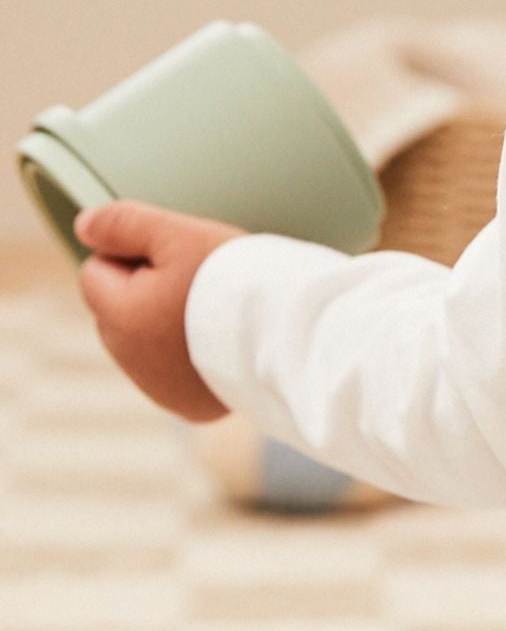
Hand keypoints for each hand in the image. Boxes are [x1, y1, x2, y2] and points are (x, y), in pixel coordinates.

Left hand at [74, 199, 244, 421]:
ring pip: (144, 343)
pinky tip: (221, 342)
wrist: (295, 335)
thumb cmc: (238, 280)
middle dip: (146, 291)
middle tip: (200, 283)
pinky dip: (189, 357)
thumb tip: (85, 226)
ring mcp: (159, 389)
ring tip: (216, 313)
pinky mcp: (188, 406)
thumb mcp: (180, 234)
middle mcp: (131, 362)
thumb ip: (124, 224)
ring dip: (166, 324)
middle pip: (118, 310)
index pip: (96, 271)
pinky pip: (172, 373)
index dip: (135, 254)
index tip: (179, 258)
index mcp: (120, 317)